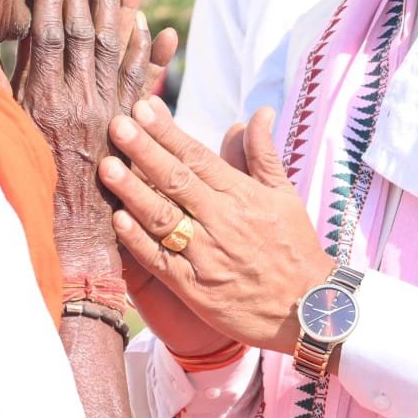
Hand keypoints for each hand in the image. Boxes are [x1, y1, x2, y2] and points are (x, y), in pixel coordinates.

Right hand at [13, 0, 152, 274]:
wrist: (69, 241)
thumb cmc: (27, 190)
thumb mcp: (3, 138)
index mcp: (42, 101)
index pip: (47, 35)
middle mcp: (79, 102)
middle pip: (86, 31)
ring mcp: (110, 114)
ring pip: (118, 49)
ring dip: (121, 6)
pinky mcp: (131, 130)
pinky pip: (144, 84)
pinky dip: (151, 54)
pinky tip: (156, 26)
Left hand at [98, 97, 333, 353]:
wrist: (310, 310)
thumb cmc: (295, 247)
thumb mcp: (284, 195)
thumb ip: (262, 153)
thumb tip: (258, 112)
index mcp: (242, 195)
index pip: (198, 156)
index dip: (168, 131)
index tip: (143, 107)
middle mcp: (222, 221)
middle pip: (176, 181)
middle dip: (144, 150)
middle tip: (116, 124)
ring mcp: (207, 256)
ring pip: (163, 218)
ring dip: (133, 192)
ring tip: (106, 166)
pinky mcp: (196, 289)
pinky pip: (161, 261)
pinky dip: (138, 241)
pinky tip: (117, 220)